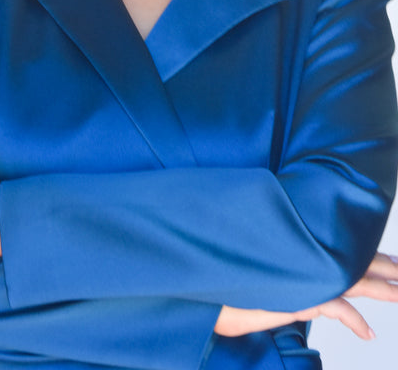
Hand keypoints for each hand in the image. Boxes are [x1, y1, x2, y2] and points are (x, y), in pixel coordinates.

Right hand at [215, 252, 397, 339]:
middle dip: (381, 267)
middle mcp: (303, 262)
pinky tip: (367, 333)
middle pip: (351, 263)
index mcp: (297, 256)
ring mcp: (302, 277)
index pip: (337, 251)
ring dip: (380, 288)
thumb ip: (283, 284)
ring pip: (351, 281)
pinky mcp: (296, 296)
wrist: (206, 292)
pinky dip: (353, 321)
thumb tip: (299, 286)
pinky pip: (334, 308)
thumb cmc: (226, 289)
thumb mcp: (259, 287)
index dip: (362, 253)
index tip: (383, 256)